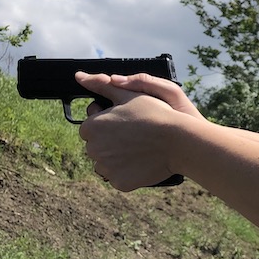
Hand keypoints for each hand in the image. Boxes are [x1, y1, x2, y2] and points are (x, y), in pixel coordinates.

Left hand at [76, 72, 185, 190]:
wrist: (179, 141)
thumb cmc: (155, 114)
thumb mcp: (128, 94)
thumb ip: (101, 85)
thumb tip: (79, 76)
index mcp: (91, 127)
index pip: (91, 128)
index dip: (109, 125)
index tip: (127, 124)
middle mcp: (93, 149)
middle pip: (98, 147)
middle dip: (112, 142)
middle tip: (136, 137)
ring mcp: (106, 168)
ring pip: (106, 164)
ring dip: (118, 159)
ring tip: (140, 150)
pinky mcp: (119, 182)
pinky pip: (119, 178)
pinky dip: (128, 173)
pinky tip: (142, 163)